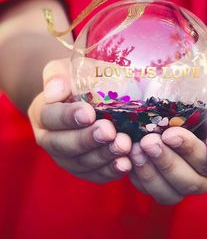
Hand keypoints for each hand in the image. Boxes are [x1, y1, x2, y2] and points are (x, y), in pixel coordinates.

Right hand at [28, 59, 132, 182]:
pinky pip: (94, 174)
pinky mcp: (85, 168)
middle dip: (87, 140)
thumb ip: (58, 75)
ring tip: (124, 146)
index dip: (68, 117)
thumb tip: (56, 91)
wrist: (86, 98)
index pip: (50, 117)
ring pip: (81, 163)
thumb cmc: (76, 82)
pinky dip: (110, 171)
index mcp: (43, 114)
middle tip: (109, 131)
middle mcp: (51, 139)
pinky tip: (126, 164)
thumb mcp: (64, 70)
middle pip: (64, 145)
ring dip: (103, 156)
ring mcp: (67, 157)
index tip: (89, 113)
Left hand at [129, 71, 206, 203]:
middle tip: (147, 141)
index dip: (189, 151)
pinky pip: (151, 188)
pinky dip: (138, 176)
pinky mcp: (164, 177)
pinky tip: (128, 158)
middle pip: (189, 183)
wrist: (197, 88)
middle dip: (166, 162)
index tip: (169, 133)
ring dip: (150, 174)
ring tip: (135, 150)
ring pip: (169, 193)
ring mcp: (185, 179)